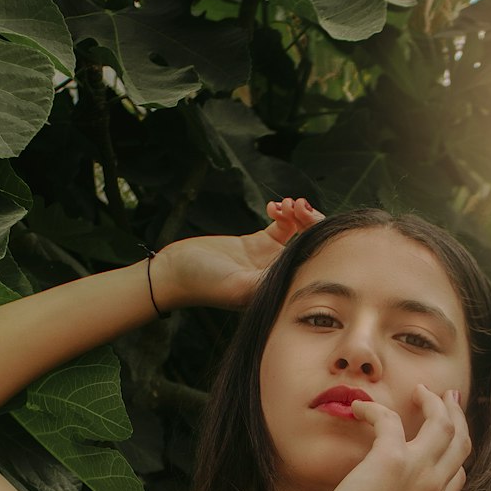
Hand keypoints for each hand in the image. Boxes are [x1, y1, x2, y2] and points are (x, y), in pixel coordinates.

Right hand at [154, 197, 324, 310]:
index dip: (316, 236)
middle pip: (309, 244)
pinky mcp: (256, 244)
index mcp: (279, 286)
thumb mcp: (237, 285)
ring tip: (284, 204)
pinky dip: (282, 213)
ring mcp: (268, 257)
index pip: (312, 261)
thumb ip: (265, 280)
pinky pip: (280, 225)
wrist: (175, 272)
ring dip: (295, 213)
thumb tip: (297, 272)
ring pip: (297, 231)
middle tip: (298, 205)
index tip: (304, 218)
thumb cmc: (203, 284)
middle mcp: (277, 272)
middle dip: (308, 221)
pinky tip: (273, 207)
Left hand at [308, 385, 470, 490]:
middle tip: (447, 397)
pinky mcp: (391, 458)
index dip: (454, 452)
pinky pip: (390, 419)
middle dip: (456, 414)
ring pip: (443, 422)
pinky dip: (374, 409)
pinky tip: (360, 408)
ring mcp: (418, 470)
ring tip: (419, 392)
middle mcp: (436, 487)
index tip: (445, 438)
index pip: (459, 474)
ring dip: (433, 402)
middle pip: (461, 440)